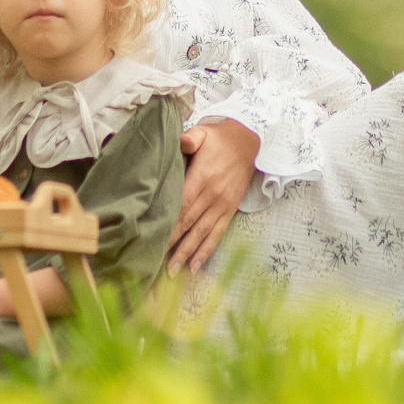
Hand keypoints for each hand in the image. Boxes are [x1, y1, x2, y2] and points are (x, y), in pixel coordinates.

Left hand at [168, 118, 259, 271]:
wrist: (249, 142)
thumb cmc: (220, 139)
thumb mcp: (204, 133)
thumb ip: (190, 139)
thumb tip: (179, 142)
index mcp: (202, 177)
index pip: (182, 205)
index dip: (168, 223)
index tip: (153, 238)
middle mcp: (212, 195)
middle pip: (188, 223)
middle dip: (172, 243)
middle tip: (155, 262)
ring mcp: (222, 205)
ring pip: (202, 233)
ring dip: (187, 252)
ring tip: (172, 270)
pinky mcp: (229, 210)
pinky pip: (217, 234)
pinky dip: (206, 251)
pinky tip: (195, 266)